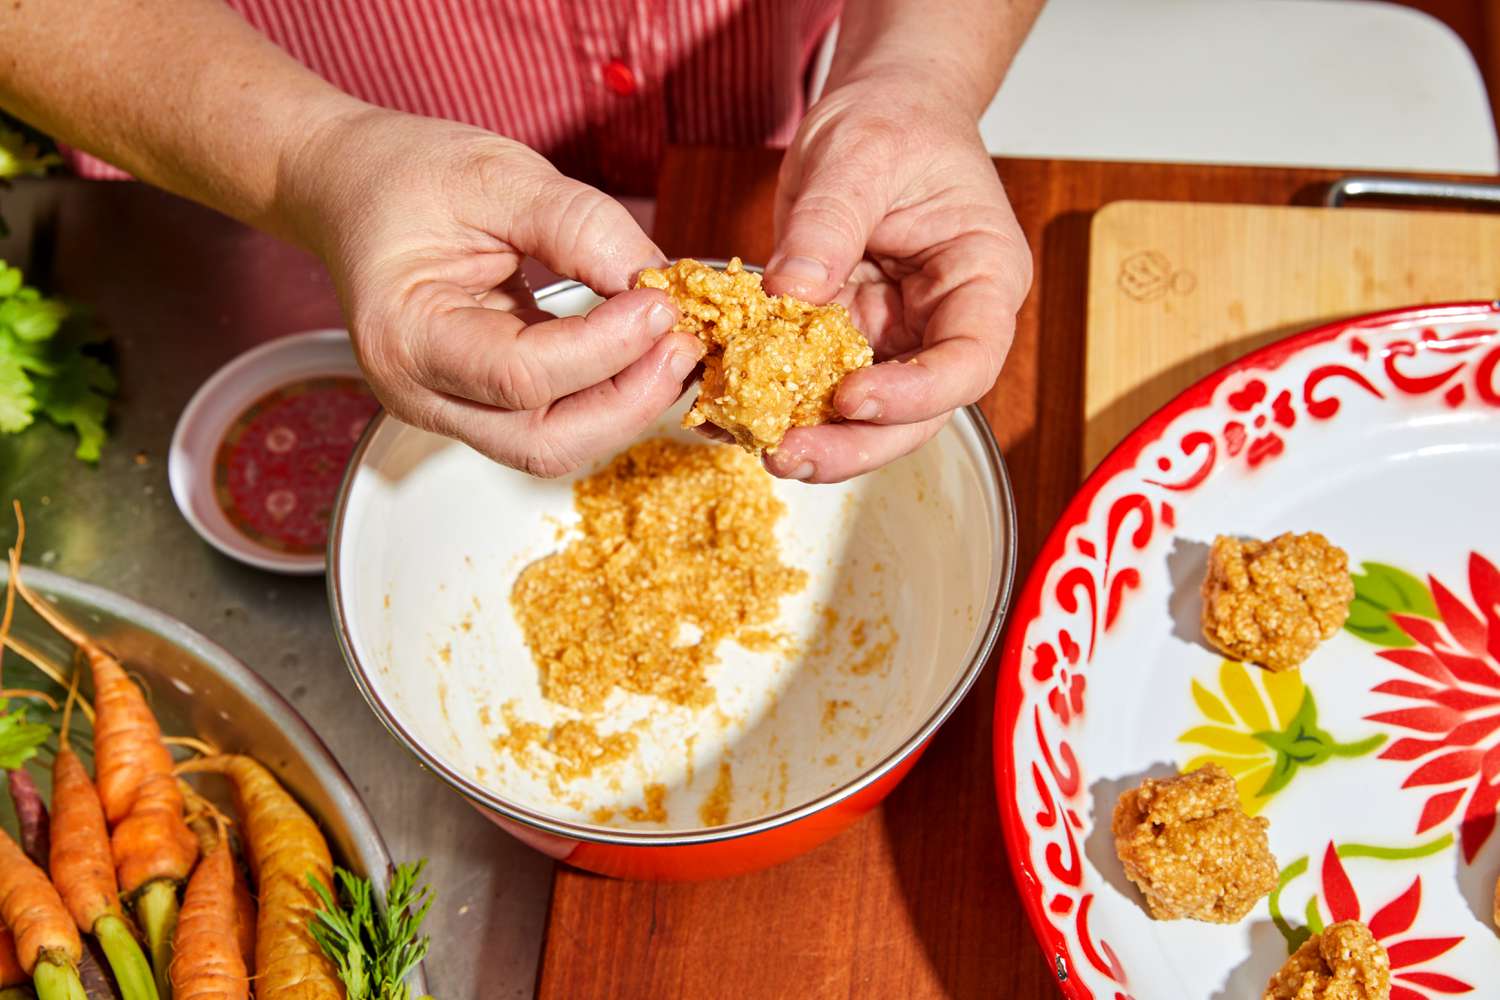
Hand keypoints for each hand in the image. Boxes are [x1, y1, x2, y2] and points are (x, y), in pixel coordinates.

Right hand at [280, 107, 702, 476]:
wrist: (351, 187)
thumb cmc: (406, 176)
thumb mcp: (496, 173)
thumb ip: (579, 226)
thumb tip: (658, 279)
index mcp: (405, 334)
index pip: (522, 375)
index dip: (607, 347)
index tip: (663, 300)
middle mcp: (420, 393)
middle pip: (545, 441)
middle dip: (631, 398)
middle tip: (685, 340)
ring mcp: (449, 411)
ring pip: (557, 447)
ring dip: (628, 405)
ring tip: (673, 346)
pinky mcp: (481, 409)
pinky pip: (556, 425)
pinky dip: (609, 396)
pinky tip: (643, 354)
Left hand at [761, 79, 1030, 481]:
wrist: (879, 110)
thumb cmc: (893, 121)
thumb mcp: (858, 155)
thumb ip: (827, 225)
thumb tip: (790, 294)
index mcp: (983, 279)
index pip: (968, 362)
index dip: (916, 395)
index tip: (851, 398)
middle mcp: (946, 323)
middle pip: (918, 413)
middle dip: (855, 444)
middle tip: (788, 452)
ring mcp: (896, 338)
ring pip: (867, 416)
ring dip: (815, 438)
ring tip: (754, 442)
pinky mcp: (847, 340)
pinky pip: (817, 385)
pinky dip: (777, 402)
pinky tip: (731, 412)